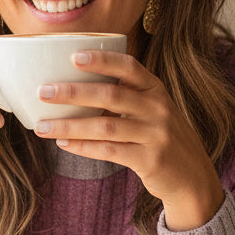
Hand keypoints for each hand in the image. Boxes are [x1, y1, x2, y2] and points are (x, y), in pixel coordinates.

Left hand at [32, 50, 224, 230]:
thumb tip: (74, 87)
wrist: (193, 178)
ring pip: (104, 126)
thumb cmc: (162, 139)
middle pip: (111, 95)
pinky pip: (109, 151)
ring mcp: (156, 135)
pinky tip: (64, 143)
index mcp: (157, 90)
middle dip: (73, 92)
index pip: (129, 67)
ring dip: (69, 125)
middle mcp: (159, 109)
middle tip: (43, 92)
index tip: (74, 56)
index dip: (102, 60)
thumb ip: (126, 97)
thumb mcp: (154, 111)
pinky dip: (83, 147)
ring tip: (42, 126)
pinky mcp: (150, 160)